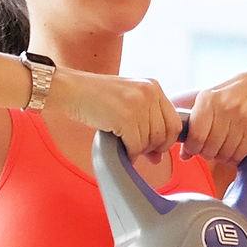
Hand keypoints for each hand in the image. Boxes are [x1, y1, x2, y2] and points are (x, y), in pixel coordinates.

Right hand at [54, 69, 182, 157]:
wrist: (71, 90)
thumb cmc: (97, 99)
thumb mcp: (128, 104)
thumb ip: (147, 126)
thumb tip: (159, 158)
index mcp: (153, 87)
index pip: (175, 123)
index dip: (166, 141)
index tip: (154, 148)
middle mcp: (149, 93)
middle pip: (165, 135)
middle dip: (152, 148)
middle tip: (137, 150)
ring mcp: (138, 104)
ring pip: (150, 142)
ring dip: (137, 150)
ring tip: (123, 144)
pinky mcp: (125, 117)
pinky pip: (136, 146)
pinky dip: (129, 153)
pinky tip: (119, 148)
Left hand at [184, 66, 246, 164]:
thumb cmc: (234, 93)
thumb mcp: (211, 99)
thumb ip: (195, 124)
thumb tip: (184, 154)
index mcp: (208, 99)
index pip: (195, 135)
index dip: (192, 148)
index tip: (194, 149)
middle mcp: (225, 108)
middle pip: (210, 148)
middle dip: (208, 153)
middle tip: (211, 148)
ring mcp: (242, 119)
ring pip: (225, 154)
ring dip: (223, 156)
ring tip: (225, 146)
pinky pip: (240, 154)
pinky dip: (235, 156)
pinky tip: (236, 147)